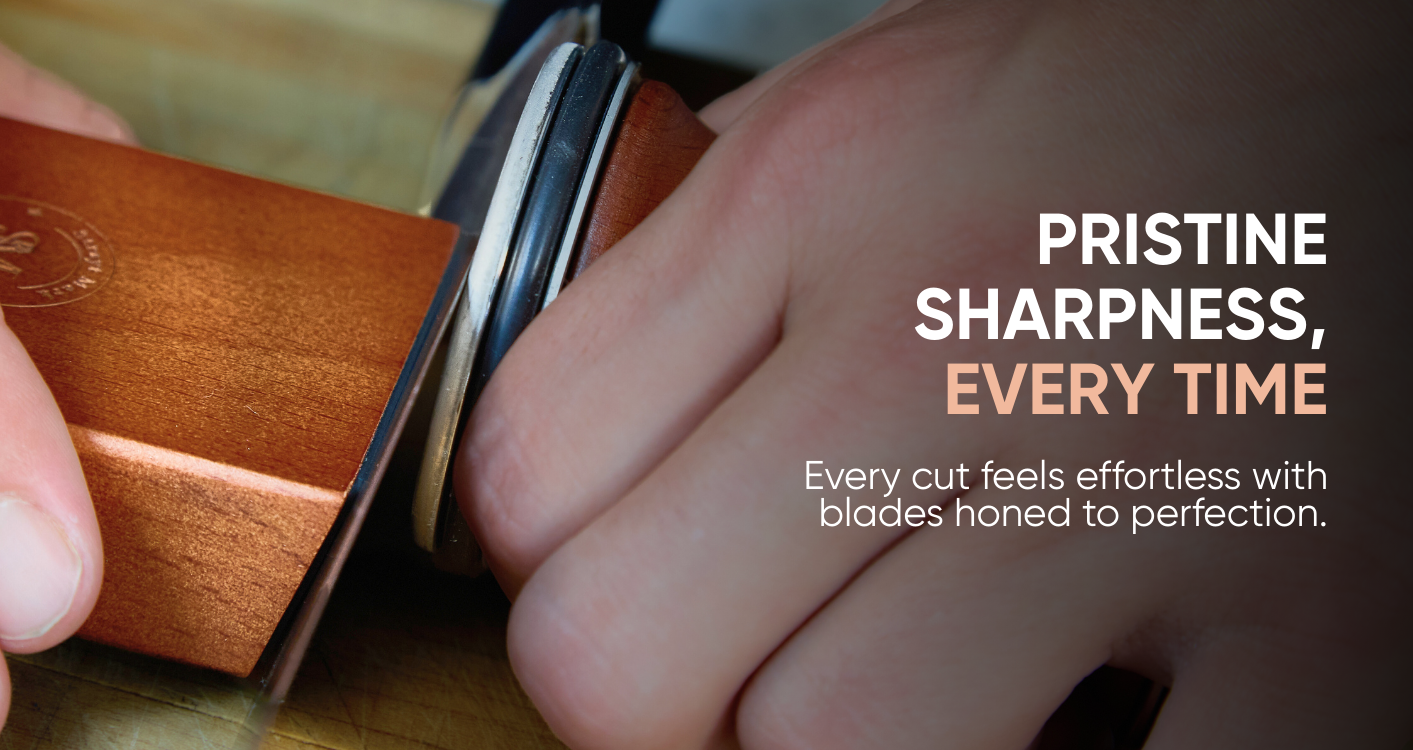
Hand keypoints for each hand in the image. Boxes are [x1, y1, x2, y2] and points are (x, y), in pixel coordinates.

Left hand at [458, 1, 1410, 746]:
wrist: (1401, 75)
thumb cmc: (1156, 99)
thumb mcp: (892, 111)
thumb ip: (718, 263)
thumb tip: (594, 428)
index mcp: (822, 192)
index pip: (530, 473)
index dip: (552, 570)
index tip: (629, 578)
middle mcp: (950, 327)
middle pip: (620, 652)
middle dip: (663, 701)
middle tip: (752, 668)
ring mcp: (1140, 472)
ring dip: (869, 747)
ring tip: (956, 674)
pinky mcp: (1331, 603)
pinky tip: (1111, 716)